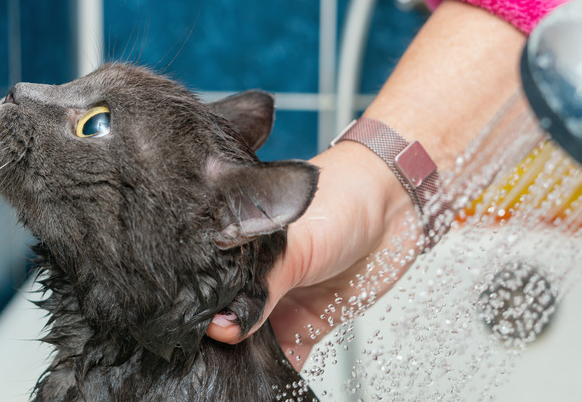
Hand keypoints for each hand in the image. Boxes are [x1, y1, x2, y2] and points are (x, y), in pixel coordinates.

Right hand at [207, 0, 525, 368]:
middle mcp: (251, 273)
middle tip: (205, 360)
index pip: (204, 281)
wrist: (396, 203)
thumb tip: (223, 328)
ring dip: (244, 359)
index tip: (185, 331)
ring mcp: (278, 300)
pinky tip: (263, 380)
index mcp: (235, 243)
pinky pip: (285, 355)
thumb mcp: (293, 241)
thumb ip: (258, 286)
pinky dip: (275, 372)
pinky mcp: (305, 322)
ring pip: (250, 341)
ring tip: (232, 373)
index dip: (196, 306)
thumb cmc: (340, 199)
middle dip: (216, 340)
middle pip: (223, 315)